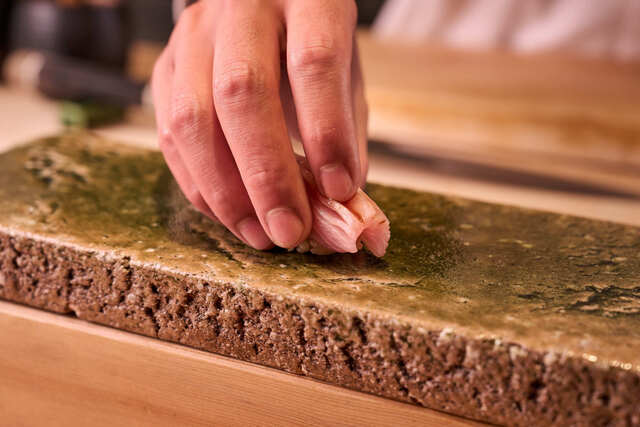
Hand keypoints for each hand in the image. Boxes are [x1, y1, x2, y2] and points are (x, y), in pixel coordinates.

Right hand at [151, 0, 367, 249]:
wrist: (260, 4)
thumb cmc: (310, 45)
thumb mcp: (345, 74)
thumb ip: (345, 132)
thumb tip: (340, 204)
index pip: (313, 61)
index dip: (326, 132)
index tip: (339, 190)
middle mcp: (242, 8)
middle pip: (242, 92)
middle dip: (266, 175)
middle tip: (289, 230)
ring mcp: (194, 35)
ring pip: (192, 118)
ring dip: (226, 191)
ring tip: (259, 233)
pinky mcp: (165, 66)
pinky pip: (168, 133)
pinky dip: (199, 184)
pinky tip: (230, 213)